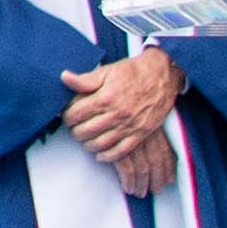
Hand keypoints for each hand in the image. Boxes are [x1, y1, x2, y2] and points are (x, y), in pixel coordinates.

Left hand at [59, 51, 184, 192]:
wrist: (162, 76)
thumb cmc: (133, 72)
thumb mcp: (107, 71)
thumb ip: (85, 79)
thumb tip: (64, 78)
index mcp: (105, 98)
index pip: (76, 114)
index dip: (67, 116)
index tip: (67, 115)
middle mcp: (116, 114)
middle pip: (85, 131)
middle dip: (75, 131)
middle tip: (74, 127)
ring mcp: (129, 126)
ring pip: (100, 143)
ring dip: (88, 144)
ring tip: (85, 138)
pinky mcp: (140, 133)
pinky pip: (120, 151)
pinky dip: (107, 156)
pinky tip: (100, 154)